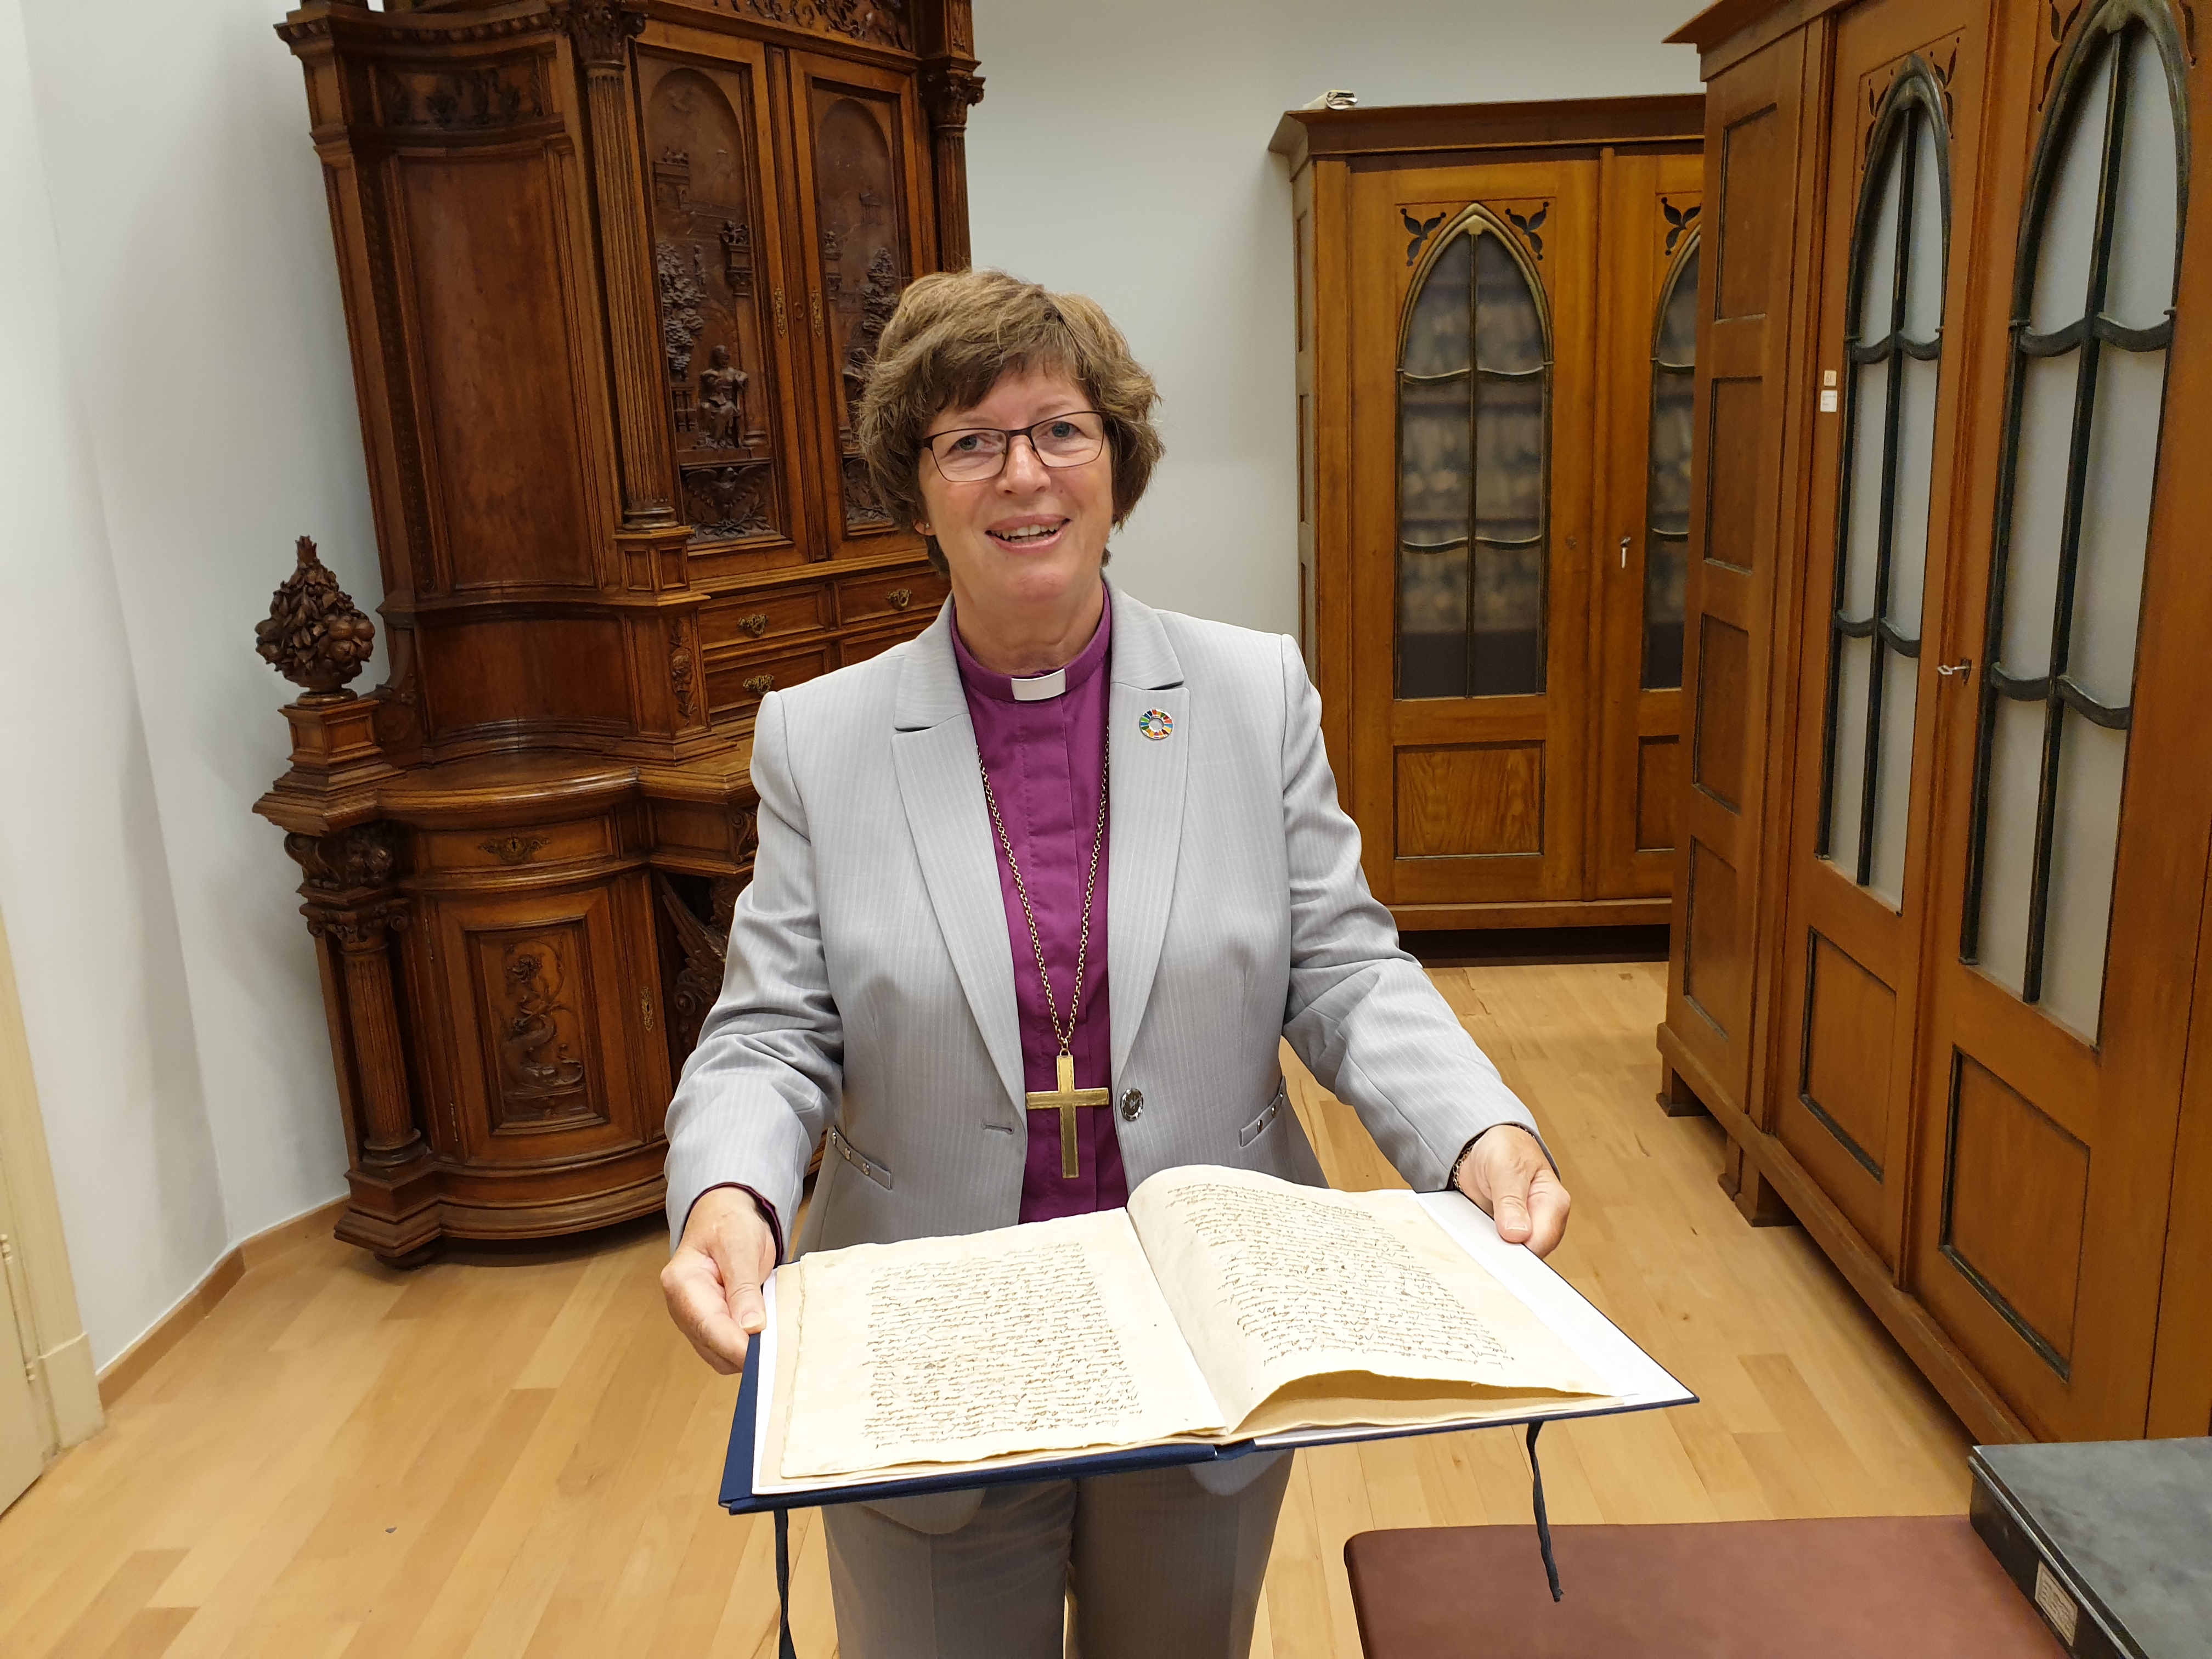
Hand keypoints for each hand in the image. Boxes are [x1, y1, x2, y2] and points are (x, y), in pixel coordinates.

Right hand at [660, 1186, 779, 1373]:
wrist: (725, 1217)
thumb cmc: (729, 1224)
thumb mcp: (740, 1245)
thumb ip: (744, 1286)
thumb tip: (751, 1327)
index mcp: (681, 1283)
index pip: (708, 1325)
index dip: (737, 1346)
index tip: (764, 1355)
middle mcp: (681, 1307)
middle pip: (712, 1347)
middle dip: (745, 1351)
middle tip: (780, 1346)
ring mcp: (693, 1320)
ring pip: (720, 1355)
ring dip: (747, 1352)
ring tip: (775, 1337)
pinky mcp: (709, 1327)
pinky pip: (727, 1349)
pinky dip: (747, 1347)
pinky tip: (765, 1335)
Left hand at [1454, 1125, 1570, 1257]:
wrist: (1488, 1146)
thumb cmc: (1505, 1148)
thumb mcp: (1505, 1166)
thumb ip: (1511, 1200)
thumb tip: (1518, 1234)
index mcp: (1553, 1203)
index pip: (1542, 1241)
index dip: (1518, 1251)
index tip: (1495, 1250)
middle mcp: (1545, 1221)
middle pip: (1530, 1255)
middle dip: (1506, 1255)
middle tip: (1481, 1246)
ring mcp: (1529, 1230)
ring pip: (1515, 1256)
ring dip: (1495, 1252)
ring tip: (1477, 1239)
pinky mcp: (1511, 1234)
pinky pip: (1501, 1250)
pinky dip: (1488, 1248)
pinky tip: (1476, 1242)